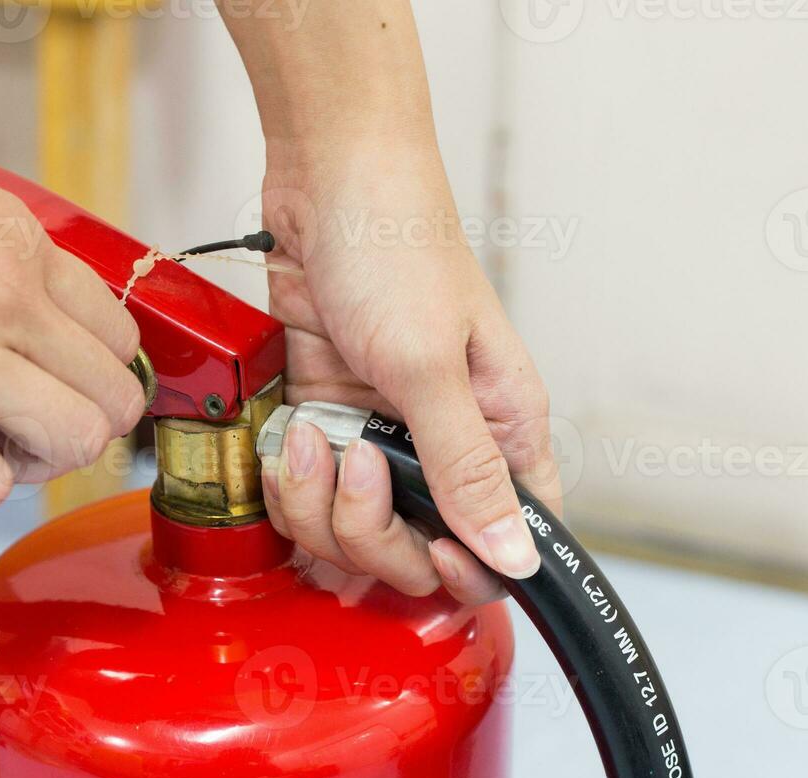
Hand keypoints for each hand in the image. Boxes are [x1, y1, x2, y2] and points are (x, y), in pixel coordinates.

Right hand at [0, 59, 142, 509]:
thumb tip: (21, 303)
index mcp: (22, 244)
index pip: (119, 341)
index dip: (87, 380)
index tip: (45, 386)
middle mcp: (6, 296)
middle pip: (112, 403)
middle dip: (74, 429)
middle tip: (15, 427)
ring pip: (73, 443)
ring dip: (31, 462)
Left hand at [258, 140, 561, 603]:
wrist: (322, 178)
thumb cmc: (395, 244)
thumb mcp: (429, 363)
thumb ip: (467, 469)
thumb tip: (517, 559)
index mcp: (502, 430)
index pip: (508, 541)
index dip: (468, 569)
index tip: (431, 552)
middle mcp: (447, 443)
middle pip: (418, 555)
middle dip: (372, 533)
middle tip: (354, 467)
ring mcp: (382, 436)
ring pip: (352, 535)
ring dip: (318, 503)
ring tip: (313, 434)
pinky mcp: (330, 423)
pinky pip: (307, 496)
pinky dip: (289, 480)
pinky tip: (291, 433)